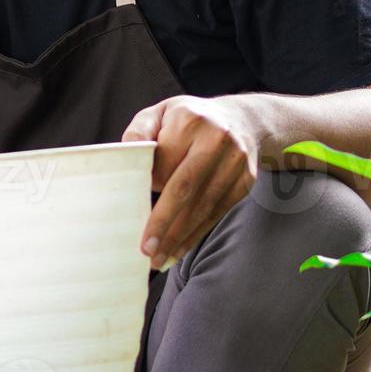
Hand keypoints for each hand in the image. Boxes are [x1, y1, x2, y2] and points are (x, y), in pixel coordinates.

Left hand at [121, 95, 258, 270]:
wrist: (243, 120)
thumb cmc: (190, 121)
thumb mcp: (161, 113)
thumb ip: (140, 131)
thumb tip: (125, 156)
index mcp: (190, 120)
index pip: (163, 161)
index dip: (149, 186)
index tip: (132, 211)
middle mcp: (216, 139)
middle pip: (185, 187)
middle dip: (164, 222)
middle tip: (146, 250)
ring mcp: (235, 161)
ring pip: (203, 206)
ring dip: (180, 236)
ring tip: (159, 258)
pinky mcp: (245, 181)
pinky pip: (218, 212)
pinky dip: (197, 233)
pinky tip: (180, 249)